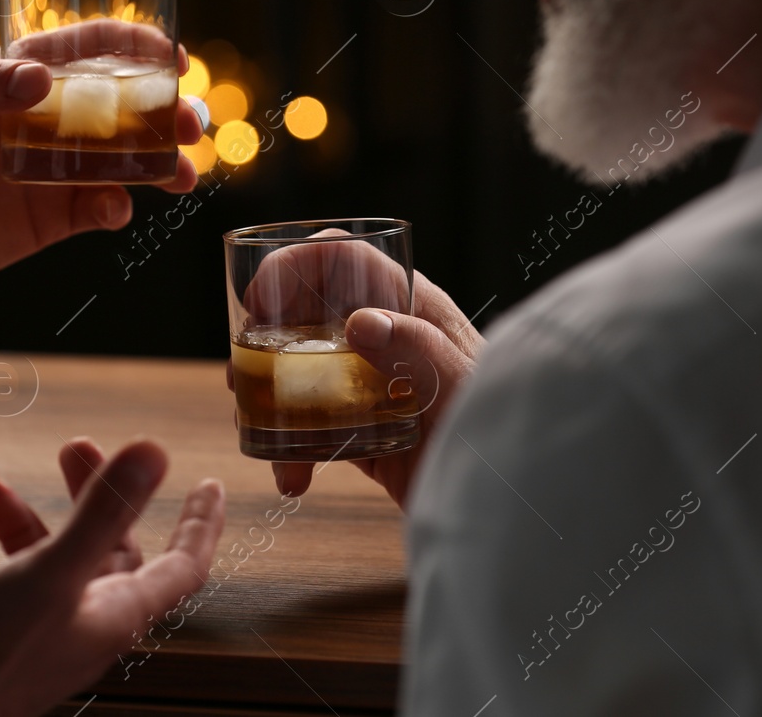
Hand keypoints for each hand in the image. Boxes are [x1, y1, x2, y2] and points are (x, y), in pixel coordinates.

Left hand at [0, 47, 201, 307]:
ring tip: (184, 176)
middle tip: (191, 124)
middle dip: (165, 112)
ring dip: (161, 164)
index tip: (174, 58)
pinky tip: (114, 211)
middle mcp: (47, 120)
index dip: (137, 48)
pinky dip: (118, 208)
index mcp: (22, 79)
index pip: (91, 50)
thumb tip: (42, 77)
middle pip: (124, 107)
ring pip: (126, 160)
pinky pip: (102, 208)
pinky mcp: (52, 217)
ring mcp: (54, 170)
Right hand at [0, 439, 225, 716]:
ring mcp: (41, 635)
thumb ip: (102, 512)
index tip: (208, 486)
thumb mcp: (51, 572)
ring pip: (42, 563)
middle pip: (106, 549)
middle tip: (72, 448)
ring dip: (17, 520)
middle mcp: (85, 624)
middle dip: (91, 494)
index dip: (199, 524)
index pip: (183, 566)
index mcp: (116, 612)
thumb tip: (154, 453)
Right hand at [231, 262, 481, 509]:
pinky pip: (312, 426)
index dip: (293, 266)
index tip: (258, 304)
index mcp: (412, 308)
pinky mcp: (366, 432)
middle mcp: (386, 339)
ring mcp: (372, 386)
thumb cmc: (506, 435)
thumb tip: (361, 321)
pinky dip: (290, 449)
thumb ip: (422, 350)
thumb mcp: (465, 388)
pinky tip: (293, 478)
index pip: (341, 258)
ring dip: (269, 400)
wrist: (518, 502)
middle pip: (306, 314)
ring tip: (260, 434)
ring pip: (300, 372)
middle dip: (265, 342)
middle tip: (242, 379)